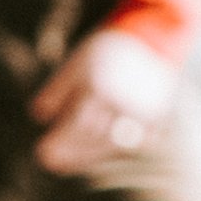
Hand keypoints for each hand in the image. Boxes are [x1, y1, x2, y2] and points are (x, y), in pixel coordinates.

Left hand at [31, 26, 178, 176]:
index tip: (43, 153)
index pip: (79, 124)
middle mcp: (124, 99)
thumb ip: (57, 89)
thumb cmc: (105, 52)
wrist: (152, 38)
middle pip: (97, 138)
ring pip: (119, 144)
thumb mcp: (76, 63)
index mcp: (101, 85)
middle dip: (73, 154)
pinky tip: (103, 149)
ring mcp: (146, 110)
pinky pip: (143, 141)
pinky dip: (123, 149)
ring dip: (93, 155)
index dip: (61, 141)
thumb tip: (39, 115)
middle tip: (53, 162)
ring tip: (73, 158)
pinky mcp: (162, 115)